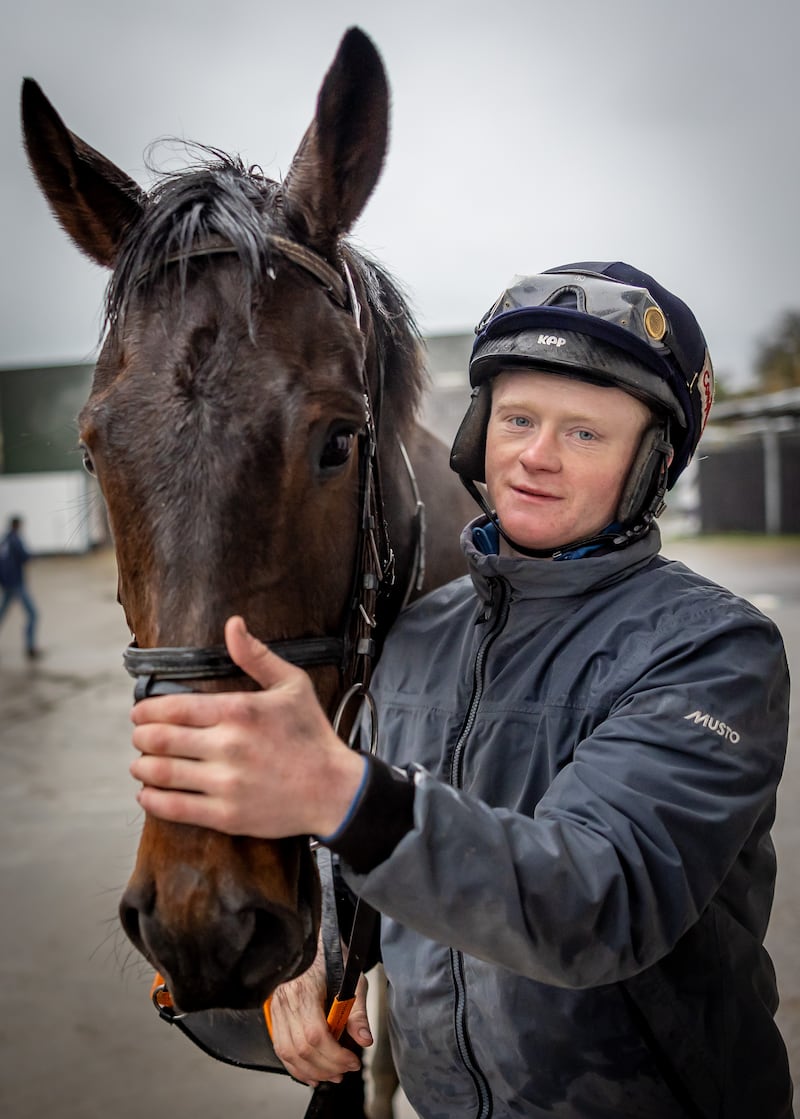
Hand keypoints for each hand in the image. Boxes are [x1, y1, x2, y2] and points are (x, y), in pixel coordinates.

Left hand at [129, 616, 365, 837]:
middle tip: (140, 736)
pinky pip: (173, 808)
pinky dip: (151, 799)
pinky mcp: (226, 815)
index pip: (173, 708)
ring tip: (141, 763)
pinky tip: (148, 792)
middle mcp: (228, 746)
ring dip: (141, 766)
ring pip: (160, 773)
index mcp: (239, 711)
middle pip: (160, 739)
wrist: (335, 789)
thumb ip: (256, 656)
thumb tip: (232, 624)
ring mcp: (226, 784)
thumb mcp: (292, 685)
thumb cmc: (312, 734)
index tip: (140, 712)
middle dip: (141, 736)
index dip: (147, 710)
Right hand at [270, 936, 372, 1086]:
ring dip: (310, 1071)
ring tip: (330, 1075)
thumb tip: (364, 1039)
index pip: (315, 1034)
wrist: (312, 941)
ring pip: (287, 1053)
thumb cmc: (332, 957)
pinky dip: (294, 1065)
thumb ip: (358, 1012)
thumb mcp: (353, 980)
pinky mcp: (275, 1014)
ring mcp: (277, 1008)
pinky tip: (310, 1072)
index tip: (352, 1061)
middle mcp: (285, 1001)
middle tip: (345, 1071)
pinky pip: (280, 1047)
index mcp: (304, 990)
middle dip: (326, 1067)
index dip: (334, 1055)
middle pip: (301, 1049)